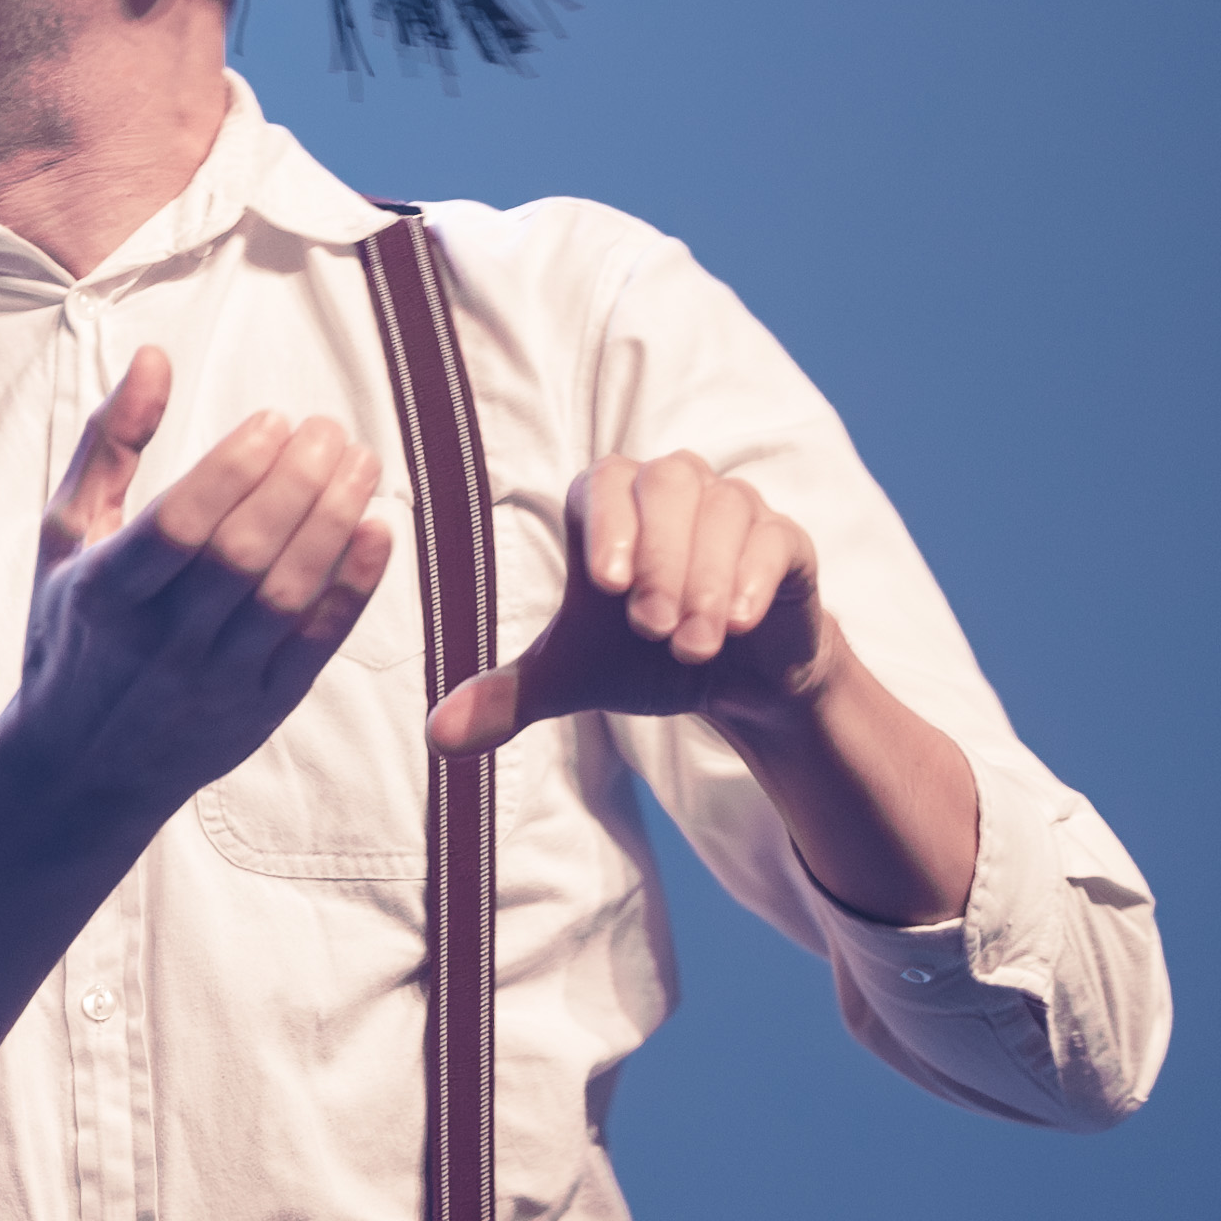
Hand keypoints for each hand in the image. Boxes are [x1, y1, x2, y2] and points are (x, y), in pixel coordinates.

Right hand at [2, 347, 399, 816]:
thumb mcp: (68, 536)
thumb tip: (154, 359)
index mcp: (104, 595)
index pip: (179, 525)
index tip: (274, 419)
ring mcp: (214, 682)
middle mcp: (159, 643)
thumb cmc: (75, 629)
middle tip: (329, 430)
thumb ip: (110, 445)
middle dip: (296, 482)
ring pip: (285, 595)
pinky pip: (315, 645)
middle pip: (241, 555)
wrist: (82, 766)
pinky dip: (352, 589)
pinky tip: (377, 531)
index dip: (234, 467)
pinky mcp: (260, 711)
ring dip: (332, 522)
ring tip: (360, 463)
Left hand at [426, 452, 829, 755]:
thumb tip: (436, 736)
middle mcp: (671, 490)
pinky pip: (774, 539)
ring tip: (691, 646)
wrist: (735, 679)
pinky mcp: (783, 541)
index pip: (601, 484)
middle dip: (660, 557)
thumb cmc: (645, 658)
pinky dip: (754, 578)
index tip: (606, 584)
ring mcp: (733, 509)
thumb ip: (507, 698)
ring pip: (723, 508)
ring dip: (705, 578)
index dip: (605, 525)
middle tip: (653, 629)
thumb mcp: (574, 679)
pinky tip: (737, 623)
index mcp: (610, 506)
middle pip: (666, 484)